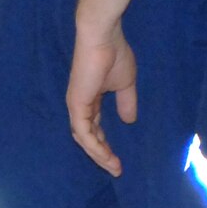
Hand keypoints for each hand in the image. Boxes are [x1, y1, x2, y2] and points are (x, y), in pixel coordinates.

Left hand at [66, 25, 137, 176]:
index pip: (94, 128)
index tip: (119, 158)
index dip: (105, 143)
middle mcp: (80, 106)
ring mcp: (76, 106)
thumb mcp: (125, 83)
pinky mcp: (77, 105)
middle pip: (88, 138)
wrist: (103, 39)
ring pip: (84, 139)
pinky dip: (94, 146)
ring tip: (114, 167)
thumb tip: (130, 120)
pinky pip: (84, 133)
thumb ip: (126, 102)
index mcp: (90, 100)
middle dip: (102, 155)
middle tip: (116, 169)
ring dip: (99, 155)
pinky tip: (105, 155)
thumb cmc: (114, 55)